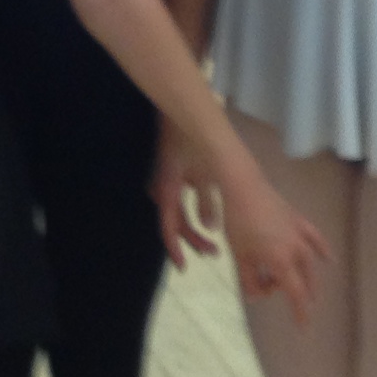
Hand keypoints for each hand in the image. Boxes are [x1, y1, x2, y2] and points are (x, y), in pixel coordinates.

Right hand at [152, 133, 221, 266]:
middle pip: (175, 223)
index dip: (175, 250)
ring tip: (213, 239)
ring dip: (194, 227)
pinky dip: (193, 209)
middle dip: (192, 240)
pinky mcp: (175, 173)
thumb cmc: (190, 137)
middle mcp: (164, 189)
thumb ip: (206, 200)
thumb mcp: (203, 171)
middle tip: (212, 252)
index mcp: (167, 190)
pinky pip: (180, 198)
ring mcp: (168, 181)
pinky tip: (209, 214)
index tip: (182, 267)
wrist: (180, 109)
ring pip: (178, 212)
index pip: (167, 228)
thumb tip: (210, 227)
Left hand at [223, 174, 329, 324]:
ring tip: (307, 288)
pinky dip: (321, 252)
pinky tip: (328, 260)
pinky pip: (316, 241)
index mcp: (281, 261)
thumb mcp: (239, 257)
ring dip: (308, 278)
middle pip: (303, 281)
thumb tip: (257, 296)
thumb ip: (249, 281)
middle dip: (300, 296)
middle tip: (295, 306)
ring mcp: (300, 234)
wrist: (244, 187)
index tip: (304, 329)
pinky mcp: (299, 220)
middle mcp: (296, 250)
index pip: (295, 294)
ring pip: (310, 264)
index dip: (301, 313)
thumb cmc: (238, 222)